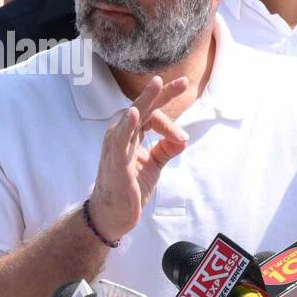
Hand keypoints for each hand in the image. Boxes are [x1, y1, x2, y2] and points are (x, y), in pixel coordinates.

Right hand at [86, 75, 189, 243]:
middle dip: (163, 93)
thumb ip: (166, 149)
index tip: (183, 139)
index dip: (170, 122)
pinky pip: (120, 139)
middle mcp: (121, 134)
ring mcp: (116, 145)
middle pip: (144, 108)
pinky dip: (127, 125)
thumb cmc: (130, 187)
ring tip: (157, 84)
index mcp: (131, 134)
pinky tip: (133, 113)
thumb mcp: (154, 165)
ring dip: (146, 99)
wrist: (114, 214)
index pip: (152, 115)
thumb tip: (183, 139)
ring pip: (132, 116)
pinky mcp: (115, 160)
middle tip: (182, 82)